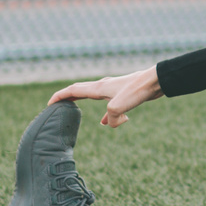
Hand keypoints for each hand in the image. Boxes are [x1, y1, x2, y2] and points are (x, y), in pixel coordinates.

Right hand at [47, 67, 162, 127]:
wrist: (155, 81)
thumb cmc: (137, 91)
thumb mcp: (119, 108)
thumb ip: (111, 119)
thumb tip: (109, 124)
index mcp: (98, 88)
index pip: (73, 90)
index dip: (60, 96)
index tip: (49, 103)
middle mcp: (103, 86)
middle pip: (80, 91)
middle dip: (68, 97)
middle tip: (57, 104)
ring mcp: (113, 89)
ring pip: (94, 97)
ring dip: (84, 103)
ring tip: (75, 110)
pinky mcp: (123, 94)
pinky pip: (108, 105)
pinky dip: (104, 113)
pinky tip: (105, 122)